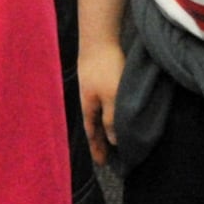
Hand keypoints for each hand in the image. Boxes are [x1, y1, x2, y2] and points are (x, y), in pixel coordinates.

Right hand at [78, 39, 124, 165]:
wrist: (98, 39)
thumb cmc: (105, 70)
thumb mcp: (112, 97)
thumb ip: (112, 119)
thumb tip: (113, 140)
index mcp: (89, 109)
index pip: (93, 135)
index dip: (97, 149)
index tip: (101, 164)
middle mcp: (88, 102)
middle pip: (94, 126)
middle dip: (100, 142)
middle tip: (106, 157)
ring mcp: (92, 90)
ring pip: (98, 115)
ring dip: (104, 128)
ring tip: (113, 139)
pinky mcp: (99, 79)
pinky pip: (102, 104)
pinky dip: (107, 114)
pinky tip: (114, 113)